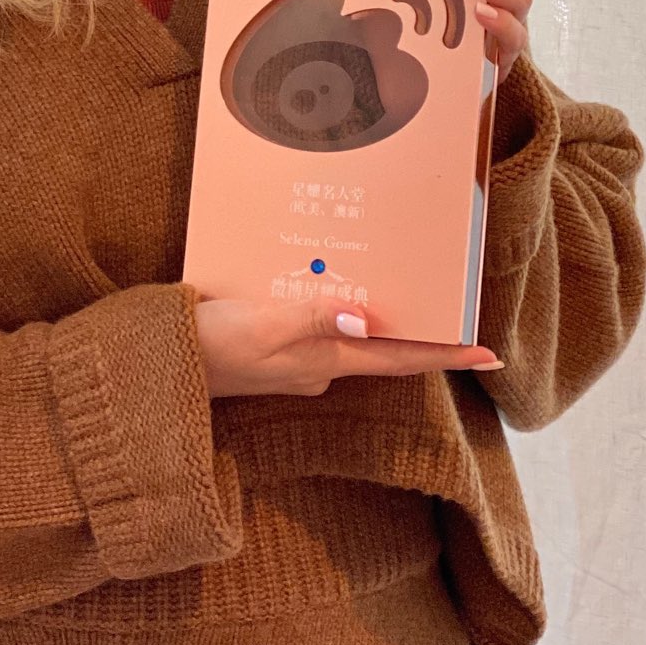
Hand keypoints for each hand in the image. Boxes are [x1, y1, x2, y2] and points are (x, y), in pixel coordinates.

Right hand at [194, 294, 501, 399]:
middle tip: (448, 293)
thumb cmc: (208, 348)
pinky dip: (332, 301)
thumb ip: (312, 317)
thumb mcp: (261, 326)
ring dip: (374, 307)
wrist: (155, 372)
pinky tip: (325, 275)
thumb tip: (365, 316)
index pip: (401, 358)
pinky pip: (317, 321)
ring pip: (350, 329)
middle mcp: (320, 363)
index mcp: (326, 360)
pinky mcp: (273, 345)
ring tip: (394, 272)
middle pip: (384, 343)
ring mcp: (297, 357)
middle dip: (417, 323)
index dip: (447, 354)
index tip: (490, 353)